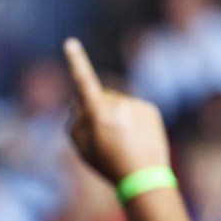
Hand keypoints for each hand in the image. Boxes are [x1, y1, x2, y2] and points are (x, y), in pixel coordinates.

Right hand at [63, 38, 169, 183]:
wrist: (145, 177)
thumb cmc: (108, 165)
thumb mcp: (82, 148)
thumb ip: (75, 122)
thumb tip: (80, 105)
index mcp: (99, 114)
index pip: (84, 83)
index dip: (76, 63)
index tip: (71, 44)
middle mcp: (119, 105)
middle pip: (100, 97)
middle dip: (97, 110)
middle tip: (103, 138)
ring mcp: (136, 105)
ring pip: (117, 103)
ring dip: (116, 117)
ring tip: (122, 142)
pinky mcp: (150, 109)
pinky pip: (133, 109)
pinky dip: (131, 120)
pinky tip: (134, 139)